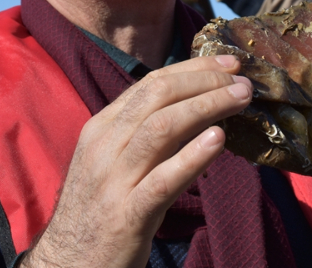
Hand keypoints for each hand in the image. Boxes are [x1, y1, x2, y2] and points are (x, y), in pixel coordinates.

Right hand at [21, 54, 252, 267]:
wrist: (69, 264)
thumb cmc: (100, 210)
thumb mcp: (112, 162)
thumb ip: (143, 134)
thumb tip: (193, 106)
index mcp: (102, 129)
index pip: (150, 84)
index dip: (193, 68)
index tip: (227, 63)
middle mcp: (105, 146)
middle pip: (158, 97)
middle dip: (203, 81)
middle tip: (241, 79)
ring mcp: (114, 180)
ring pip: (161, 128)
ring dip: (206, 106)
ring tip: (240, 99)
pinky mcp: (127, 215)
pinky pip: (162, 180)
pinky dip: (192, 156)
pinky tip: (218, 140)